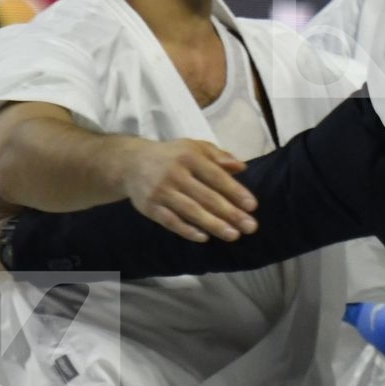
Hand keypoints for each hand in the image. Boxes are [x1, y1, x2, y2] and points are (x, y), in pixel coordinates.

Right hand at [118, 138, 255, 242]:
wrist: (131, 163)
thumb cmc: (173, 156)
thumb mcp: (195, 147)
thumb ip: (219, 156)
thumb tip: (242, 167)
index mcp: (189, 157)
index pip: (216, 176)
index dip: (235, 192)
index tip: (253, 206)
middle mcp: (174, 174)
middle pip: (206, 196)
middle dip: (230, 213)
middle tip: (250, 227)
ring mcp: (160, 191)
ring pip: (190, 211)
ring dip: (213, 225)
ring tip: (233, 235)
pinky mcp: (149, 207)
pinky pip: (170, 221)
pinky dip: (187, 230)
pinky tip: (204, 238)